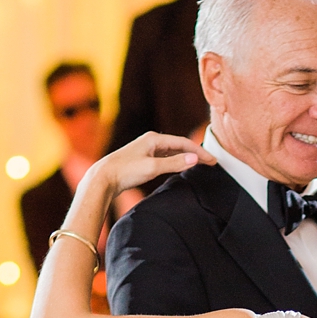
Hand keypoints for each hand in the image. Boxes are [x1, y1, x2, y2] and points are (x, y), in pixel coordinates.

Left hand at [81, 133, 216, 204]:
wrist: (103, 178)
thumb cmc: (125, 171)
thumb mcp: (152, 167)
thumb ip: (174, 163)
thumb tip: (195, 158)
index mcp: (153, 139)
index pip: (183, 143)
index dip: (199, 152)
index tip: (213, 161)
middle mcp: (150, 141)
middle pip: (179, 145)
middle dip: (195, 153)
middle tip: (211, 162)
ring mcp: (146, 150)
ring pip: (172, 152)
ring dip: (186, 157)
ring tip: (199, 163)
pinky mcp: (143, 159)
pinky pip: (165, 158)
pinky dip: (176, 161)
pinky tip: (180, 166)